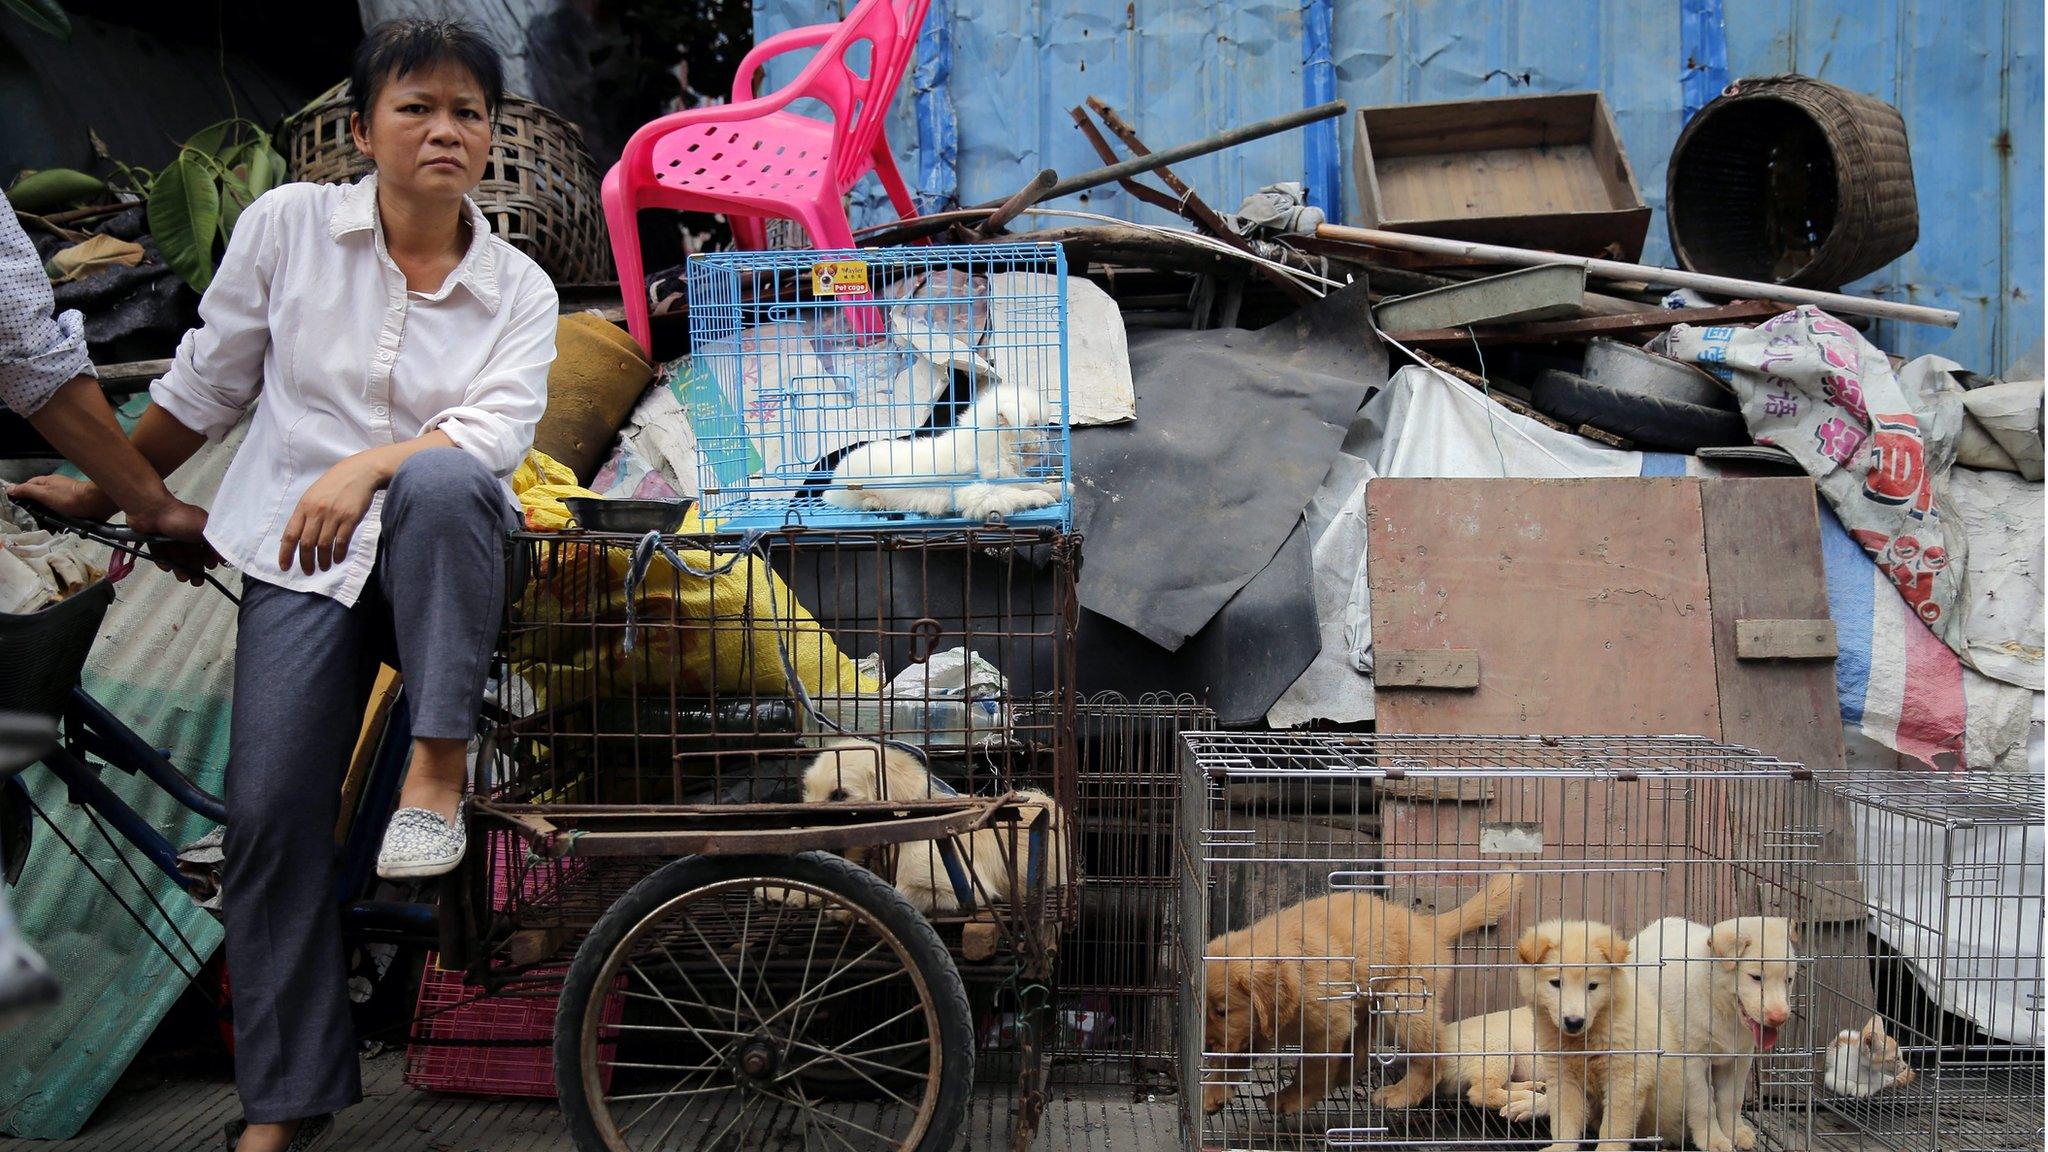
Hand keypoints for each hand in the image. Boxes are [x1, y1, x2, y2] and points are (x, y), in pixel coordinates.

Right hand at [6, 474, 116, 521]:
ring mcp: (66, 498)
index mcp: (47, 482)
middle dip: (37, 511)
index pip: (29, 486)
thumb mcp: (44, 493)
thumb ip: (27, 491)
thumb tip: (9, 489)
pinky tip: (60, 529)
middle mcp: (56, 489)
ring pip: (51, 509)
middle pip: (40, 500)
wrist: (95, 504)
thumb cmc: (67, 497)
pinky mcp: (75, 507)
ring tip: (48, 528)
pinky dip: (61, 522)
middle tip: (35, 521)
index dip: (23, 496)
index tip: (19, 508)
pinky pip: (63, 515)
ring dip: (49, 519)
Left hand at [132, 499, 218, 586]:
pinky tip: (167, 566)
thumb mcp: (206, 530)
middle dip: (195, 568)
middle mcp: (186, 532)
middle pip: (192, 554)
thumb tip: (228, 559)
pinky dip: (163, 561)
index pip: (208, 546)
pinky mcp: (154, 539)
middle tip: (196, 582)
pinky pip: (160, 553)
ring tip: (183, 578)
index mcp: (200, 528)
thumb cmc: (181, 519)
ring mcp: (169, 536)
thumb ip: (217, 545)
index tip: (210, 567)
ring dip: (180, 568)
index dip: (210, 558)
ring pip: (176, 556)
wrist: (151, 511)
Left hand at [280, 453, 383, 573]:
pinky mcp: (350, 518)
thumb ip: (304, 515)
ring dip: (323, 560)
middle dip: (306, 561)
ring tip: (323, 567)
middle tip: (308, 571)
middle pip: (306, 543)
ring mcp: (334, 515)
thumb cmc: (334, 484)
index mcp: (303, 507)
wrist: (359, 472)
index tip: (285, 567)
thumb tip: (293, 538)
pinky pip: (342, 541)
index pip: (290, 534)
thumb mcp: (313, 496)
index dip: (286, 553)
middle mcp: (316, 512)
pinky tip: (337, 559)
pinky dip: (338, 553)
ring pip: (324, 545)